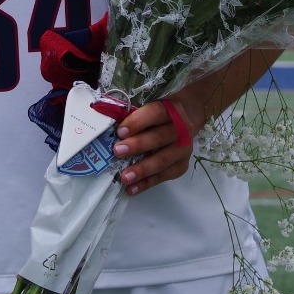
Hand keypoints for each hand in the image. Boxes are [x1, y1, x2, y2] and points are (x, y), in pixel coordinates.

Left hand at [113, 47, 283, 196]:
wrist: (189, 115)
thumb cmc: (160, 111)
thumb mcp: (150, 104)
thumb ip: (132, 112)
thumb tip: (104, 117)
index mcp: (170, 109)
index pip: (155, 113)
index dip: (138, 122)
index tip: (119, 131)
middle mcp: (181, 129)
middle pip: (159, 138)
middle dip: (138, 146)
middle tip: (117, 151)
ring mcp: (183, 149)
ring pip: (163, 160)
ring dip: (143, 169)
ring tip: (124, 177)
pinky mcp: (182, 165)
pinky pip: (164, 176)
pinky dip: (147, 183)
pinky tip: (132, 189)